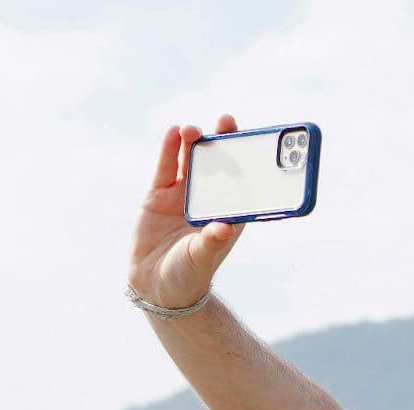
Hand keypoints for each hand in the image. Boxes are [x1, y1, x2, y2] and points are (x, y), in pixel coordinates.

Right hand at [127, 114, 246, 307]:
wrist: (157, 285)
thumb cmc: (189, 274)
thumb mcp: (202, 258)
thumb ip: (211, 242)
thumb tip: (224, 228)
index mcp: (229, 212)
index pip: (243, 181)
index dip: (249, 159)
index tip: (256, 140)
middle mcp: (208, 199)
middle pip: (219, 164)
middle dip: (222, 142)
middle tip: (226, 120)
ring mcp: (183, 195)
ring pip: (191, 161)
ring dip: (194, 142)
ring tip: (194, 130)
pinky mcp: (159, 195)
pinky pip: (166, 167)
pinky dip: (170, 150)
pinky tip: (174, 132)